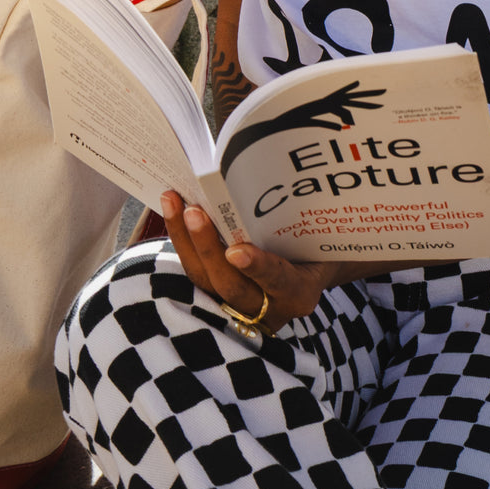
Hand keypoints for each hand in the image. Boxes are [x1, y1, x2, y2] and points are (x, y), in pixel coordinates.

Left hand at [161, 191, 335, 333]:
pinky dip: (183, 242)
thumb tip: (265, 180)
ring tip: (173, 202)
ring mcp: (241, 308)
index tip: (236, 251)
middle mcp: (270, 308)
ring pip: (206, 281)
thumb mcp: (316, 236)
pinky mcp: (219, 298)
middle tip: (193, 211)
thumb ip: (295, 223)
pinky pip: (197, 272)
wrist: (312, 267)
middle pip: (232, 285)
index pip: (279, 282)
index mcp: (300, 293)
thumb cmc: (315, 243)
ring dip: (186, 241)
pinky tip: (173, 210)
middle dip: (208, 247)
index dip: (257, 268)